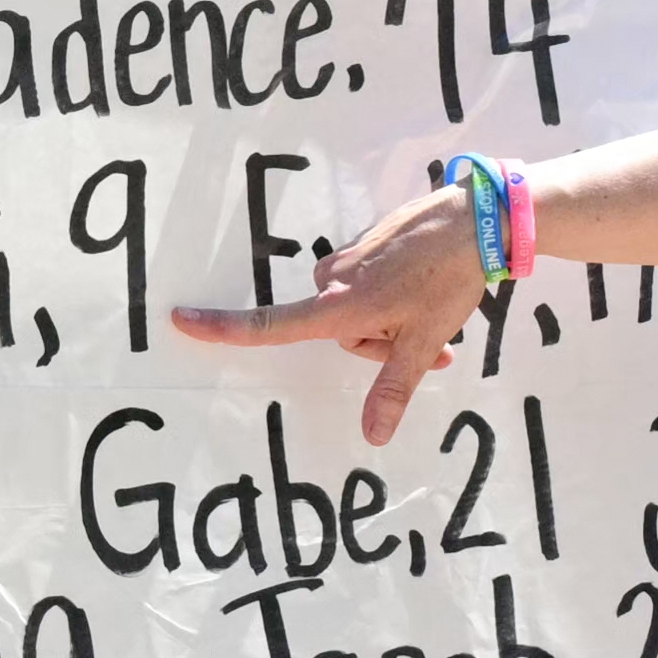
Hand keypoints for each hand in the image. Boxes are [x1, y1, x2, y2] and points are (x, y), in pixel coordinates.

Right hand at [170, 188, 489, 447]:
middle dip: (375, 339)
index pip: (270, 325)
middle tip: (421, 333)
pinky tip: (424, 285)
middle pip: (337, 329)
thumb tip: (372, 437)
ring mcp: (349, 256)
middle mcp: (334, 279)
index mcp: (340, 306)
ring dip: (386, 317)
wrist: (476, 219)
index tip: (182, 319)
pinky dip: (392, 293)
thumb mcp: (425, 340)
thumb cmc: (448, 281)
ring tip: (428, 308)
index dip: (224, 327)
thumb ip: (394, 388)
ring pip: (354, 307)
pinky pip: (366, 282)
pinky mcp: (365, 241)